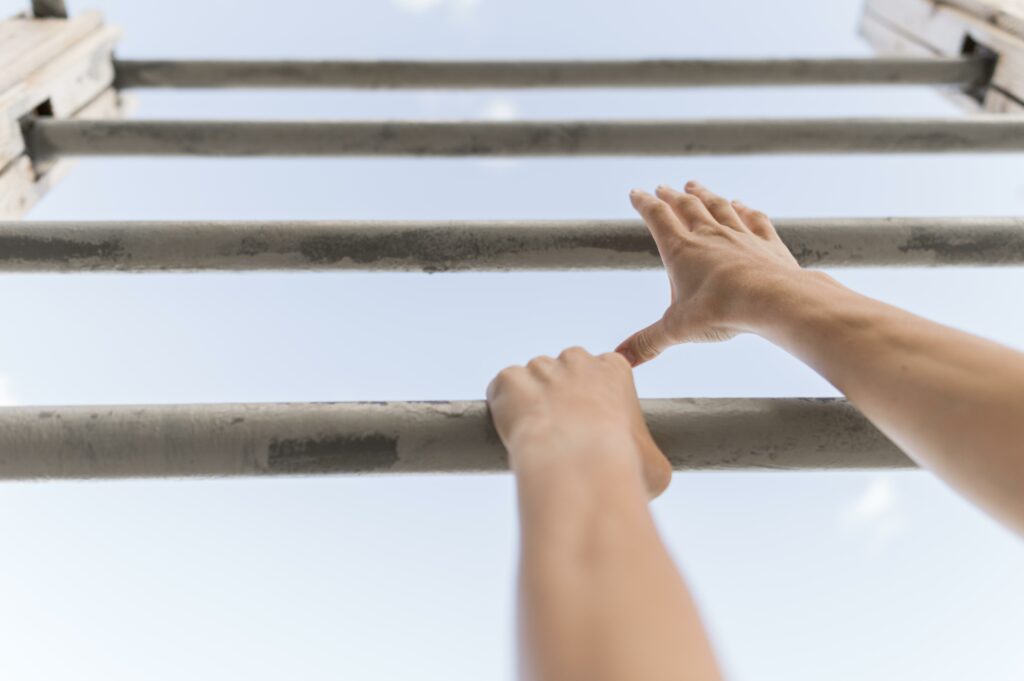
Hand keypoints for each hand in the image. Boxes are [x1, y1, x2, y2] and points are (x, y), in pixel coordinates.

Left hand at [487, 347, 671, 497]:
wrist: (579, 466)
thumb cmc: (623, 466)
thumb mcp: (657, 466)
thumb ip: (648, 456)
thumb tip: (646, 471)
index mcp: (614, 369)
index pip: (602, 372)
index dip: (593, 400)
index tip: (590, 425)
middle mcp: (577, 359)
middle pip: (563, 371)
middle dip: (560, 396)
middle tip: (560, 435)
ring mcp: (540, 366)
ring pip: (530, 381)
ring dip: (530, 403)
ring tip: (537, 440)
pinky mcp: (508, 380)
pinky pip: (501, 391)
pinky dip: (503, 409)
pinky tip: (514, 433)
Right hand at [616, 181, 803, 365]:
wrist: (773, 299)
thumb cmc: (722, 311)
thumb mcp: (677, 329)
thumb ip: (647, 343)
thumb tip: (618, 360)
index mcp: (682, 250)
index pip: (658, 217)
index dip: (644, 203)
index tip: (636, 193)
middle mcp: (709, 235)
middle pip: (687, 206)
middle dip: (672, 196)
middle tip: (664, 187)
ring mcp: (740, 235)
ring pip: (718, 207)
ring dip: (705, 194)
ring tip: (695, 186)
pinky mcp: (767, 243)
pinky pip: (753, 219)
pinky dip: (744, 209)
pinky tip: (740, 204)